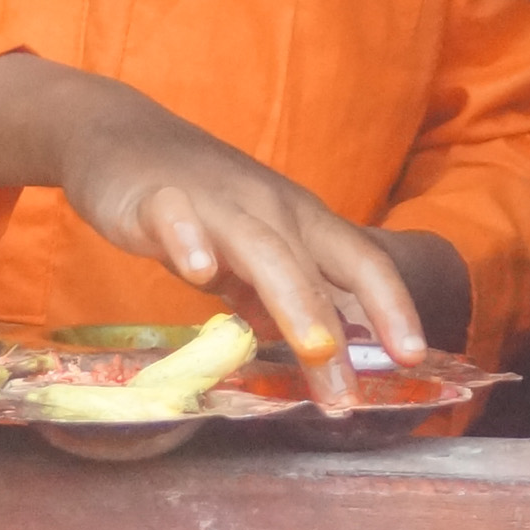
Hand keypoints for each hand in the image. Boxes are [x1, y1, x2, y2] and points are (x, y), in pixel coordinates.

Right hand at [0, 53, 464, 407]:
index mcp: (298, 220)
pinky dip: (192, 240)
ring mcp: (215, 198)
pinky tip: (199, 271)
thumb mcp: (247, 250)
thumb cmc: (193, 200)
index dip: (392, 307)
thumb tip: (315, 349)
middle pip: (316, 264)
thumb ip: (279, 296)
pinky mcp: (156, 195)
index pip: (360, 261)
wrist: (115, 134)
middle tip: (348, 396)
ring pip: (263, 248)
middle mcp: (268, 205)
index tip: (414, 358)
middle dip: (338, 332)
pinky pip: (177, 217)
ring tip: (316, 351)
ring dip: (294, 300)